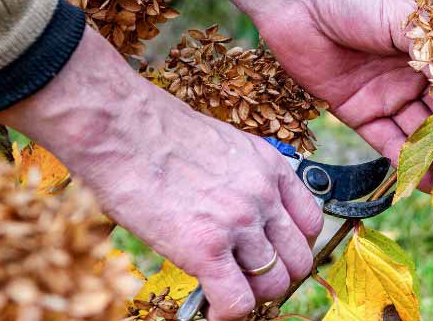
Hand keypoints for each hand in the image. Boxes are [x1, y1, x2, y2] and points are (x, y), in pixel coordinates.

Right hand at [0, 27, 323, 320]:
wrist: (122, 129)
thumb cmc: (158, 134)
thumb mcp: (223, 147)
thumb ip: (242, 182)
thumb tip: (237, 216)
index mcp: (271, 168)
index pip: (310, 224)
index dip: (293, 247)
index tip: (273, 255)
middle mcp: (264, 196)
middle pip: (299, 260)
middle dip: (278, 277)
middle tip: (251, 281)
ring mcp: (239, 223)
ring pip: (273, 285)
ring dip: (253, 297)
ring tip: (228, 294)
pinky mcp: (206, 249)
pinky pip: (237, 301)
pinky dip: (228, 314)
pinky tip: (212, 310)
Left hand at [152, 0, 432, 190]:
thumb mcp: (401, 18)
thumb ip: (432, 53)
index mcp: (428, 50)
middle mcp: (411, 76)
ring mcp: (385, 95)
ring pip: (415, 133)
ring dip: (432, 157)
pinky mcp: (357, 112)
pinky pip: (384, 141)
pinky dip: (401, 160)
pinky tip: (419, 180)